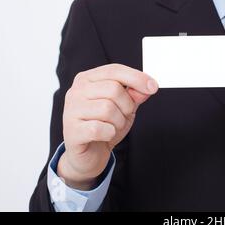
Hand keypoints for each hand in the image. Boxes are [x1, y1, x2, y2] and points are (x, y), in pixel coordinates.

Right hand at [57, 64, 157, 189]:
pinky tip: (104, 135)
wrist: (90, 154)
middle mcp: (76, 91)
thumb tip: (148, 87)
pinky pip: (99, 128)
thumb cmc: (106, 125)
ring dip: (118, 121)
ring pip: (107, 109)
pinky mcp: (72, 131)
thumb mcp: (125, 107)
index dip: (136, 77)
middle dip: (127, 105)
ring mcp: (71, 110)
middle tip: (123, 116)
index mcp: (88, 79)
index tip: (153, 87)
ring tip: (113, 126)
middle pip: (113, 89)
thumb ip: (135, 95)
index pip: (114, 70)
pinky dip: (109, 133)